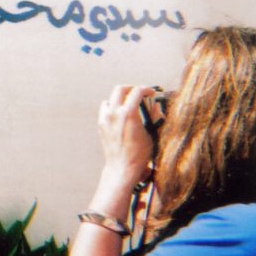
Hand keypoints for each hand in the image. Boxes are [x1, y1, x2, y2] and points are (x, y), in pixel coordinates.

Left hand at [92, 85, 154, 216]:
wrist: (122, 167)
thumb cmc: (139, 153)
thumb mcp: (151, 134)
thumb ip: (153, 116)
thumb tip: (155, 105)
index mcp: (128, 114)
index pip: (137, 92)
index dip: (147, 89)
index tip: (152, 92)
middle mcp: (114, 113)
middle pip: (120, 89)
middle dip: (131, 88)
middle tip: (140, 93)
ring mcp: (105, 118)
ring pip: (111, 98)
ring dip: (121, 98)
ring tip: (131, 105)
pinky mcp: (101, 124)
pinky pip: (106, 109)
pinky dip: (113, 107)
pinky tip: (122, 115)